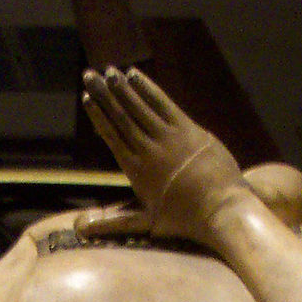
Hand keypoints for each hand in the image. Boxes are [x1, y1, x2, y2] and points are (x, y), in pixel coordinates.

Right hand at [82, 67, 243, 244]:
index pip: (111, 136)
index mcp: (136, 170)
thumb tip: (80, 230)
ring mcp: (169, 138)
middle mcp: (149, 150)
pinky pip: (163, 104)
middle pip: (122, 116)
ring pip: (140, 107)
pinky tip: (136, 76)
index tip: (86, 99)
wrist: (222, 210)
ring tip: (108, 71)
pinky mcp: (189, 130)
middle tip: (89, 76)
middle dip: (104, 94)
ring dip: (123, 87)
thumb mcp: (146, 223)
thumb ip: (112, 223)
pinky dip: (148, 89)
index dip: (98, 116)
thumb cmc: (185, 221)